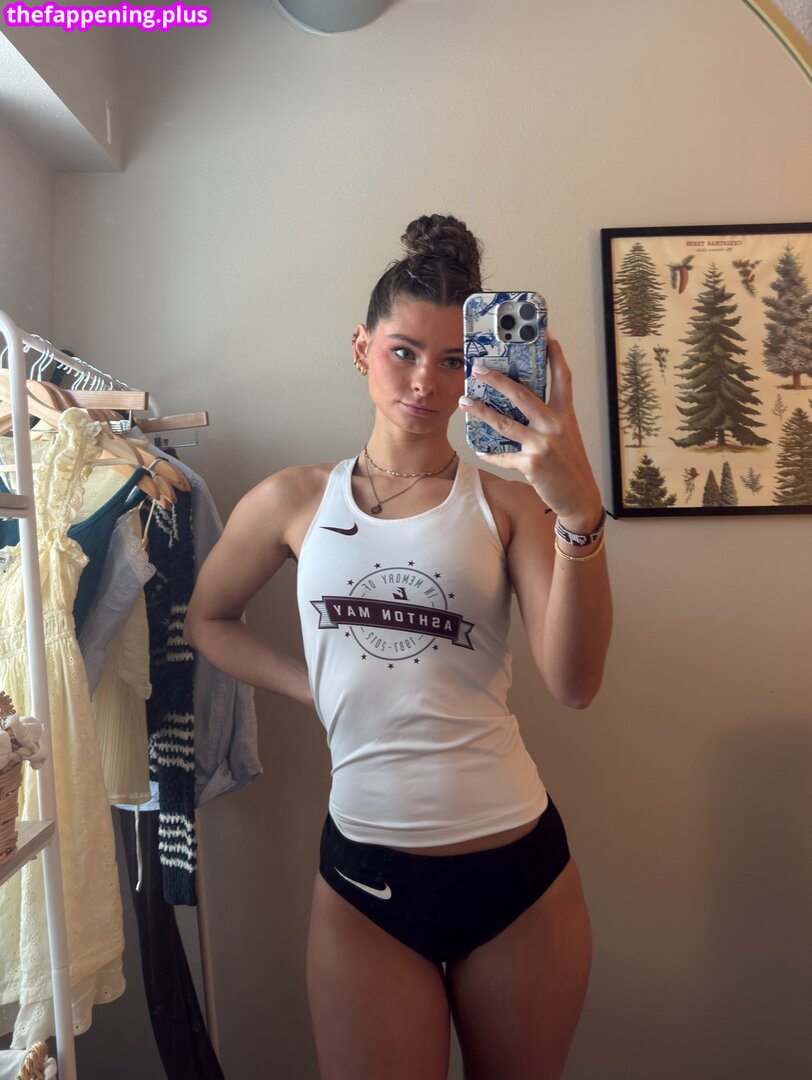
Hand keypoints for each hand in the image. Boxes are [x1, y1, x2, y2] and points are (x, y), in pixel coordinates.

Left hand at [459, 337, 602, 533]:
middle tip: (479, 368)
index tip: (546, 335)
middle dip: (498, 379)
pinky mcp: (532, 464)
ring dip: (481, 411)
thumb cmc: (570, 466)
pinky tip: (480, 450)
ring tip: (464, 402)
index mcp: (566, 415)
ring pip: (504, 423)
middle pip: (522, 394)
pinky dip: (490, 454)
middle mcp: (556, 425)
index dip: (556, 355)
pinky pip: (503, 456)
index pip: (563, 378)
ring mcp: (543, 444)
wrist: (581, 498)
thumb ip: (548, 419)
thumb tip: (519, 404)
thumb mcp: (566, 436)